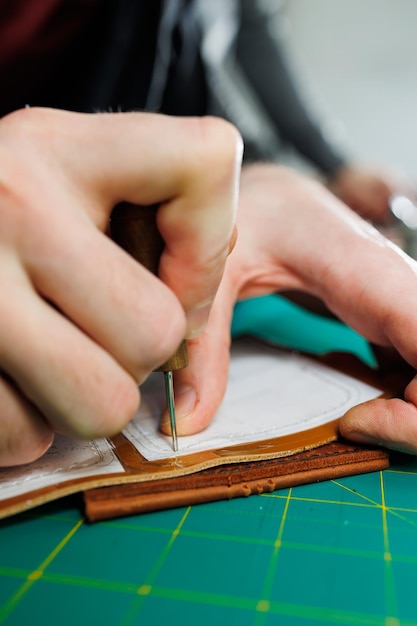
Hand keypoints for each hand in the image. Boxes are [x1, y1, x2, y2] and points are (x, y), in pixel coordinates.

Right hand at [0, 107, 241, 465]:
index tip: (175, 277)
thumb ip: (151, 218)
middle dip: (144, 347)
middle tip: (100, 326)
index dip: (209, 245)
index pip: (203, 163)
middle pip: (157, 330)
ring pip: (105, 404)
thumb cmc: (1, 212)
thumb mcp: (62, 178)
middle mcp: (10, 204)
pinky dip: (30, 422)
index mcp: (58, 146)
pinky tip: (9, 374)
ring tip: (57, 354)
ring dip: (94, 394)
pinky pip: (31, 437)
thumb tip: (199, 320)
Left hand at [167, 164, 416, 453]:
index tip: (353, 421)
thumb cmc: (249, 207)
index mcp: (367, 268)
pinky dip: (402, 396)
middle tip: (355, 426)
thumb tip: (187, 422)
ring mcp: (401, 301)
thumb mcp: (213, 271)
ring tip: (355, 418)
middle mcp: (398, 284)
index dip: (414, 409)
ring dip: (410, 412)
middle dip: (414, 420)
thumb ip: (203, 346)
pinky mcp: (394, 316)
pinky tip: (360, 397)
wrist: (272, 190)